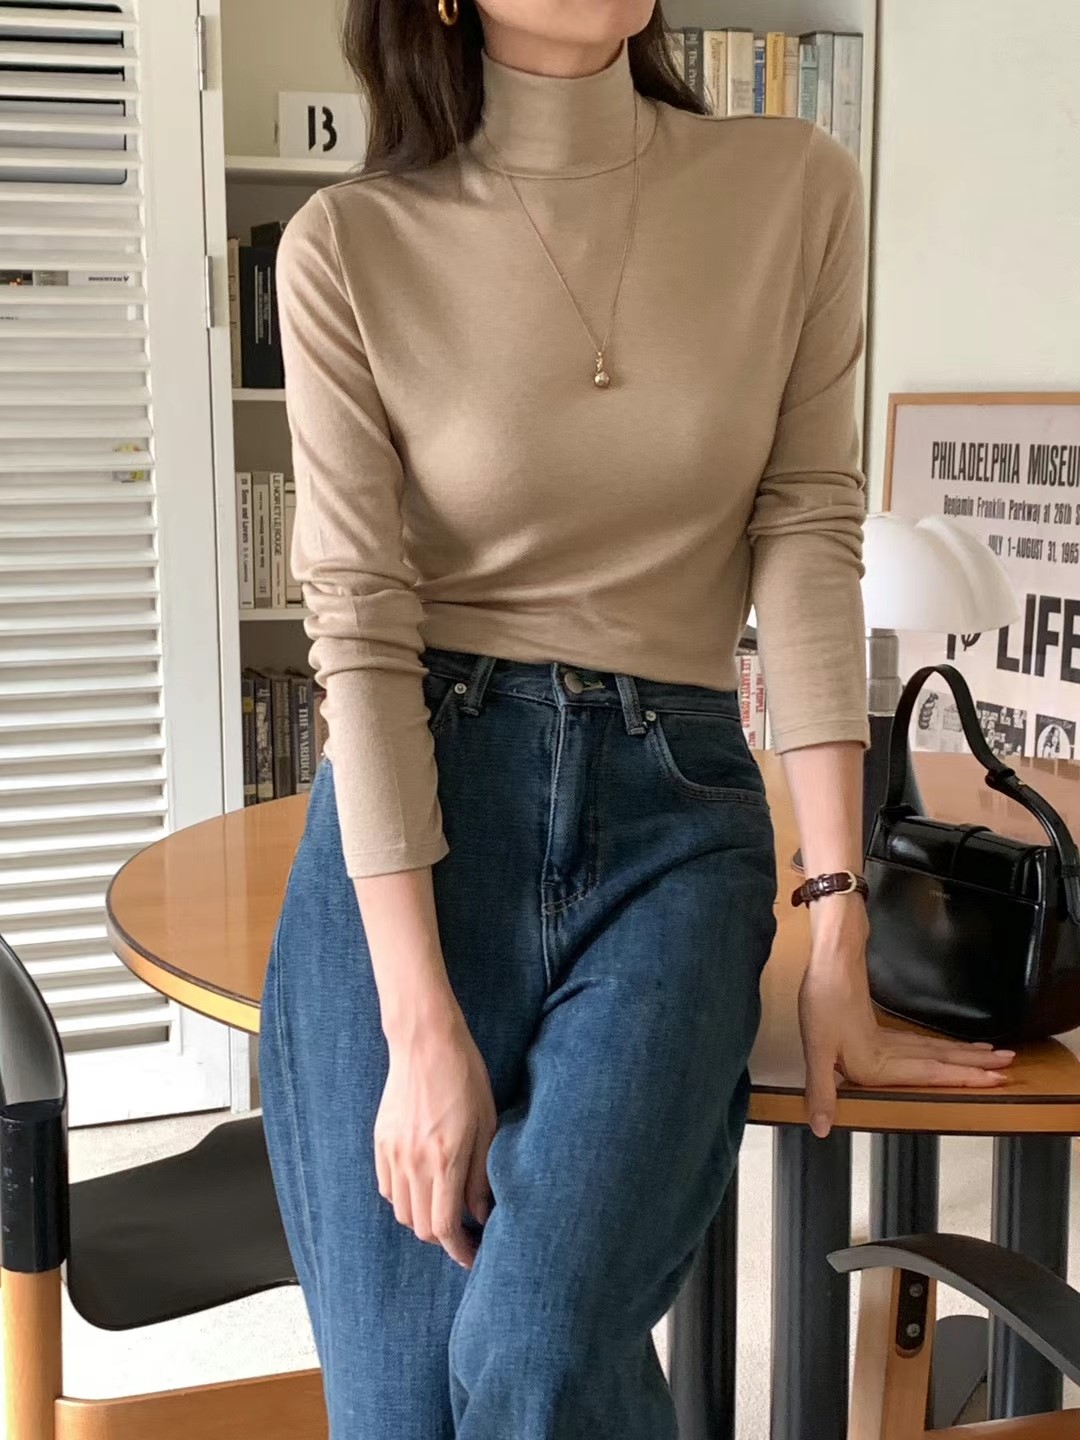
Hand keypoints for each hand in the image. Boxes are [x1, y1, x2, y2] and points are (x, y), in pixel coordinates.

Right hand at [374, 997, 496, 1266]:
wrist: (426, 1042)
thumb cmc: (464, 1076)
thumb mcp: (487, 1124)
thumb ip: (482, 1174)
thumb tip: (482, 1214)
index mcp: (445, 1159)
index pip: (445, 1227)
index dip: (459, 1250)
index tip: (472, 1256)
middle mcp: (414, 1162)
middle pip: (420, 1227)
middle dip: (443, 1237)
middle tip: (464, 1230)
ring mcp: (393, 1152)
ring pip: (402, 1211)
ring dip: (422, 1218)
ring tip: (443, 1206)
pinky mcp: (380, 1142)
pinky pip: (387, 1187)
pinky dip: (403, 1197)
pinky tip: (422, 1185)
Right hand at [798, 898, 1015, 1138]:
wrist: (819, 966)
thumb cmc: (821, 1001)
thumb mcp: (817, 1049)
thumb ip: (820, 1092)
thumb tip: (819, 1129)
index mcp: (871, 1068)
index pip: (929, 1075)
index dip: (964, 1078)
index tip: (994, 1079)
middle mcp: (879, 1062)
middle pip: (936, 1067)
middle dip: (972, 1069)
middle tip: (1006, 1070)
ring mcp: (880, 1048)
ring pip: (931, 1056)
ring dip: (959, 1060)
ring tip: (987, 1061)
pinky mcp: (876, 1035)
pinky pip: (919, 1046)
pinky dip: (938, 1049)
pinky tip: (947, 1050)